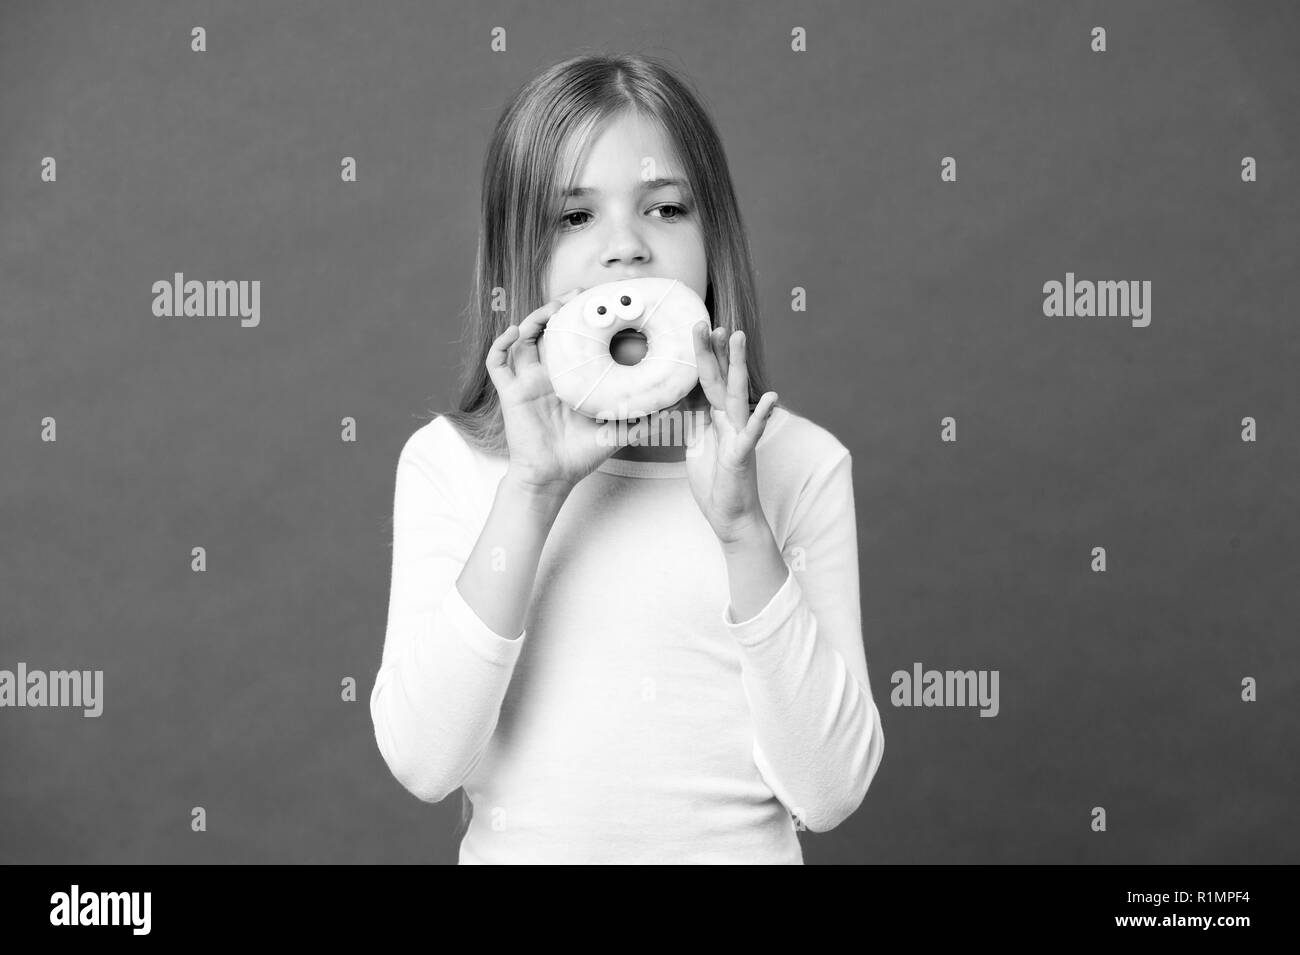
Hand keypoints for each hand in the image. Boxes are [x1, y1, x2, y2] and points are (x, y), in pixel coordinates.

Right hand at [486, 288, 624, 495]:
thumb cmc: (582, 455)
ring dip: (533, 319)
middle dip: (559, 309)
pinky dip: (501, 344)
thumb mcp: (618, 430)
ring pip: (523, 339)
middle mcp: (548, 375)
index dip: (582, 319)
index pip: (575, 340)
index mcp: (571, 378)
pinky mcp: (510, 394)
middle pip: (548, 331)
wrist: (553, 478)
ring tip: (551, 308)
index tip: (599, 302)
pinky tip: (515, 332)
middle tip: (576, 295)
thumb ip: (644, 418)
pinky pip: (497, 363)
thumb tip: (676, 407)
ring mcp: (527, 382)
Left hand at [684, 322, 779, 542]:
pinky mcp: (743, 455)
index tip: (699, 328)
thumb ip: (693, 419)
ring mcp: (739, 435)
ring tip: (739, 340)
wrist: (730, 517)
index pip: (708, 380)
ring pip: (738, 395)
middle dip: (717, 351)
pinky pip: (752, 433)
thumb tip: (680, 397)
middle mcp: (731, 421)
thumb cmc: (716, 483)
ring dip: (738, 366)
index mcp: (717, 418)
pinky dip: (761, 416)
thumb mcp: (696, 445)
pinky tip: (772, 398)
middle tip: (714, 321)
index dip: (704, 355)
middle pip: (722, 379)